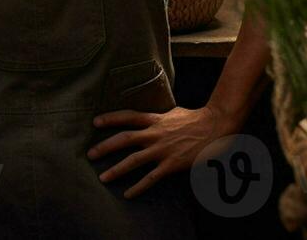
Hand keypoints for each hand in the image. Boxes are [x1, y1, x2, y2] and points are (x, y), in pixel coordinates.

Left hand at [88, 104, 240, 198]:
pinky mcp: (172, 164)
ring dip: (117, 169)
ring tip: (103, 178)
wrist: (216, 125)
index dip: (111, 118)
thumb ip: (159, 117)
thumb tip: (151, 117)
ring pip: (134, 160)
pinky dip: (138, 186)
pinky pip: (151, 177)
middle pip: (125, 139)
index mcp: (155, 120)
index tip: (95, 122)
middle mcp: (155, 134)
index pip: (129, 117)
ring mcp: (163, 149)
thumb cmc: (196, 118)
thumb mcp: (173, 112)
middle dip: (106, 147)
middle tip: (90, 154)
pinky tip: (128, 194)